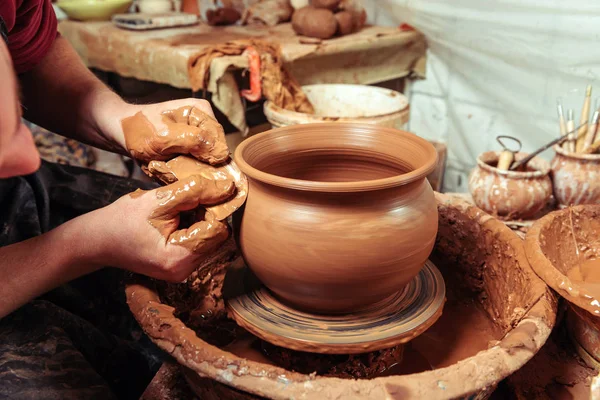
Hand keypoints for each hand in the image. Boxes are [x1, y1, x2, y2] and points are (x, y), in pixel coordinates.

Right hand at [91, 174, 234, 281]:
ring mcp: (182, 271)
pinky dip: (192, 226)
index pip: (218, 230)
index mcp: (178, 259)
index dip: (213, 208)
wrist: (97, 240)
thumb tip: (228, 187)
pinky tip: (175, 219)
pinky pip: (198, 242)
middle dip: (206, 214)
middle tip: (185, 200)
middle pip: (216, 236)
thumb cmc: (122, 220)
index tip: (199, 193)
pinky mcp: (179, 266)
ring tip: (176, 210)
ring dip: (199, 219)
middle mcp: (184, 271)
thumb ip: (196, 191)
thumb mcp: (159, 199)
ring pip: (209, 238)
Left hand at [118, 99, 229, 164]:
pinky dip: (182, 171)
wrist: (118, 132)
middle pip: (214, 154)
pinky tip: (169, 168)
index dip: (210, 158)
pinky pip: (195, 166)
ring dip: (188, 170)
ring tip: (169, 167)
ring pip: (205, 163)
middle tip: (174, 166)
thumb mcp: (164, 137)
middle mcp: (204, 123)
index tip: (190, 165)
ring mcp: (197, 137)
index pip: (220, 141)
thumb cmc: (138, 129)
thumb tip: (222, 153)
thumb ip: (194, 142)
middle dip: (197, 165)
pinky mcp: (190, 150)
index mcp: (202, 111)